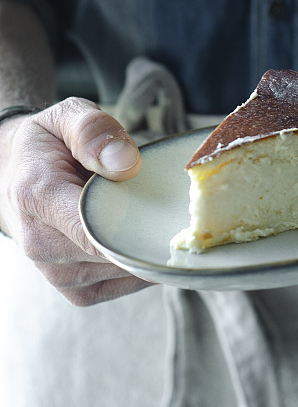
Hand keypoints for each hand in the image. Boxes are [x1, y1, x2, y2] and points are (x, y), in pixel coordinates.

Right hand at [0, 97, 147, 304]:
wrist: (20, 176)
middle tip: (166, 201)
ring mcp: (57, 273)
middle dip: (149, 230)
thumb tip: (126, 164)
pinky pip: (125, 283)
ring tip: (141, 212)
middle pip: (116, 251)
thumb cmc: (50, 144)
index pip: (92, 228)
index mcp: (36, 195)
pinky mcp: (76, 290)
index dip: (137, 223)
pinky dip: (141, 262)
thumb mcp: (67, 116)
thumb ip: (93, 130)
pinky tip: (137, 235)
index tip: (168, 209)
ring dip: (145, 245)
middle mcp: (39, 243)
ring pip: (126, 270)